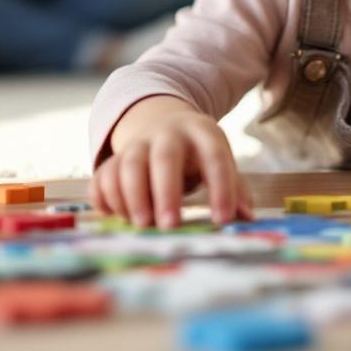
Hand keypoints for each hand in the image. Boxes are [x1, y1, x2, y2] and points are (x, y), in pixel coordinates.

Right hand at [89, 95, 254, 228]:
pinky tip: (115, 217)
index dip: (220, 187)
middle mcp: (167, 134)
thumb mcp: (219, 160)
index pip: (215, 157)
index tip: (223, 220)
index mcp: (201, 133)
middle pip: (164, 158)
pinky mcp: (114, 158)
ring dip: (132, 196)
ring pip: (128, 164)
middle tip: (170, 226)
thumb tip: (247, 218)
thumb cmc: (198, 153)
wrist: (163, 124)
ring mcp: (137, 143)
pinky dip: (105, 197)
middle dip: (166, 192)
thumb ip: (234, 188)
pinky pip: (103, 175)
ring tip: (142, 225)